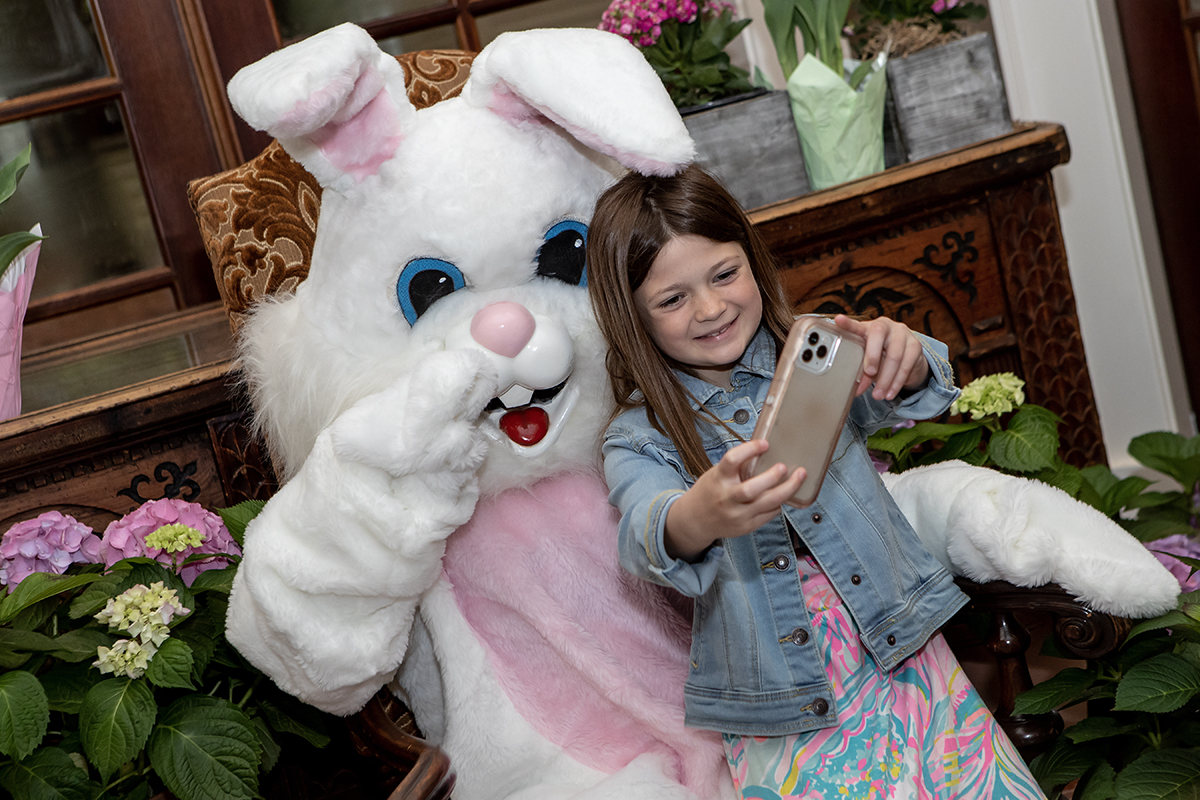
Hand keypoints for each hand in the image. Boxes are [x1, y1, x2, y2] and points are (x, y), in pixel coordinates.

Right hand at [664, 439, 805, 560]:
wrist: (695, 520)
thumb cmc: (710, 491)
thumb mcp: (716, 474)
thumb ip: (737, 467)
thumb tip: (765, 449)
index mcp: (718, 479)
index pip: (732, 460)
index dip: (750, 449)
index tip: (765, 444)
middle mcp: (727, 498)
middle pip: (751, 489)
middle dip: (772, 477)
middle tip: (784, 467)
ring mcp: (737, 515)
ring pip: (767, 503)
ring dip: (787, 489)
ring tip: (799, 477)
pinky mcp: (746, 526)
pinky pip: (769, 514)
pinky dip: (779, 503)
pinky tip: (783, 495)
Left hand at [834, 314, 928, 400]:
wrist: (908, 356)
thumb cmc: (882, 355)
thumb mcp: (869, 362)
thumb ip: (862, 373)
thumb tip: (857, 390)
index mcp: (868, 328)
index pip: (856, 325)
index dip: (847, 324)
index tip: (838, 320)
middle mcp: (885, 326)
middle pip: (877, 335)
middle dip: (873, 356)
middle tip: (869, 373)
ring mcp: (902, 333)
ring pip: (894, 356)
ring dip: (885, 379)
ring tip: (878, 395)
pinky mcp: (915, 345)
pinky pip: (906, 365)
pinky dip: (897, 382)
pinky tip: (890, 392)